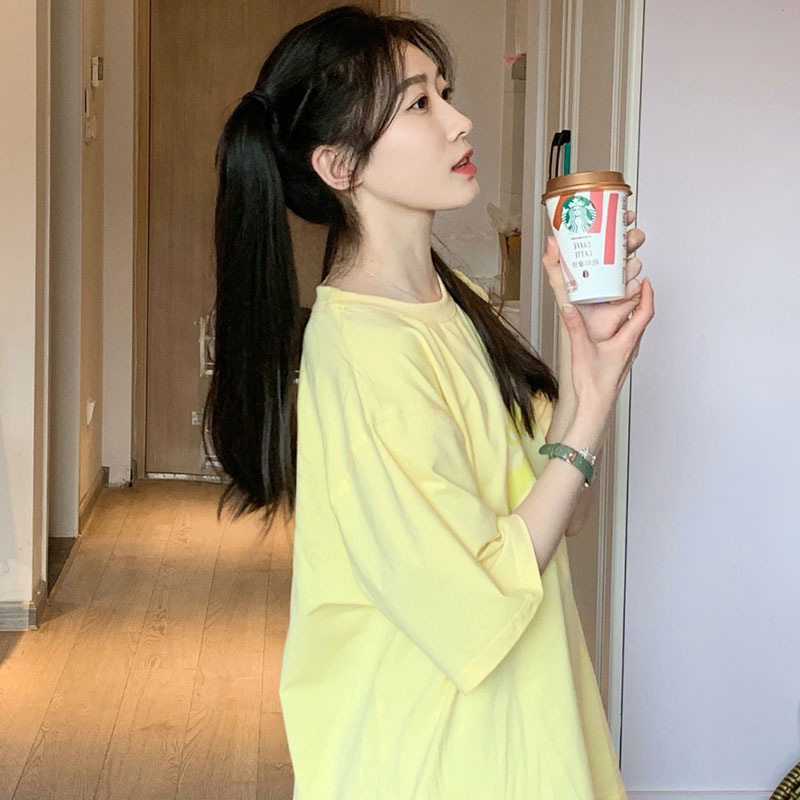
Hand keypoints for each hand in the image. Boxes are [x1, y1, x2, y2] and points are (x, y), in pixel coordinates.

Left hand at [541, 210, 645, 342]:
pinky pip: (638, 286)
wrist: (585, 332)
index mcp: (598, 258)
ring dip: (631, 264)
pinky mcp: (631, 295)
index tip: (626, 214)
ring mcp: (623, 280)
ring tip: (620, 270)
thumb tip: (551, 242)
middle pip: (630, 244)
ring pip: (635, 264)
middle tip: (626, 241)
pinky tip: (622, 291)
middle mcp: (612, 266)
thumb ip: (552, 264)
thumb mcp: (560, 283)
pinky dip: (632, 287)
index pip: (613, 233)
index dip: (623, 221)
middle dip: (632, 239)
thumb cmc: (572, 307)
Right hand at [558, 269, 653, 415]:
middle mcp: (631, 347)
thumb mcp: (581, 351)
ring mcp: (627, 355)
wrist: (595, 407)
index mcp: (626, 342)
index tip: (646, 282)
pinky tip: (611, 326)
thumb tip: (569, 308)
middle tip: (633, 286)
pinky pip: (628, 337)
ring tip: (622, 302)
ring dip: (632, 313)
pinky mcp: (620, 360)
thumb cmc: (593, 385)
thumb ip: (575, 327)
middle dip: (640, 299)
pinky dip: (624, 326)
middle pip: (642, 318)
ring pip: (635, 328)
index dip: (648, 294)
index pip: (645, 312)